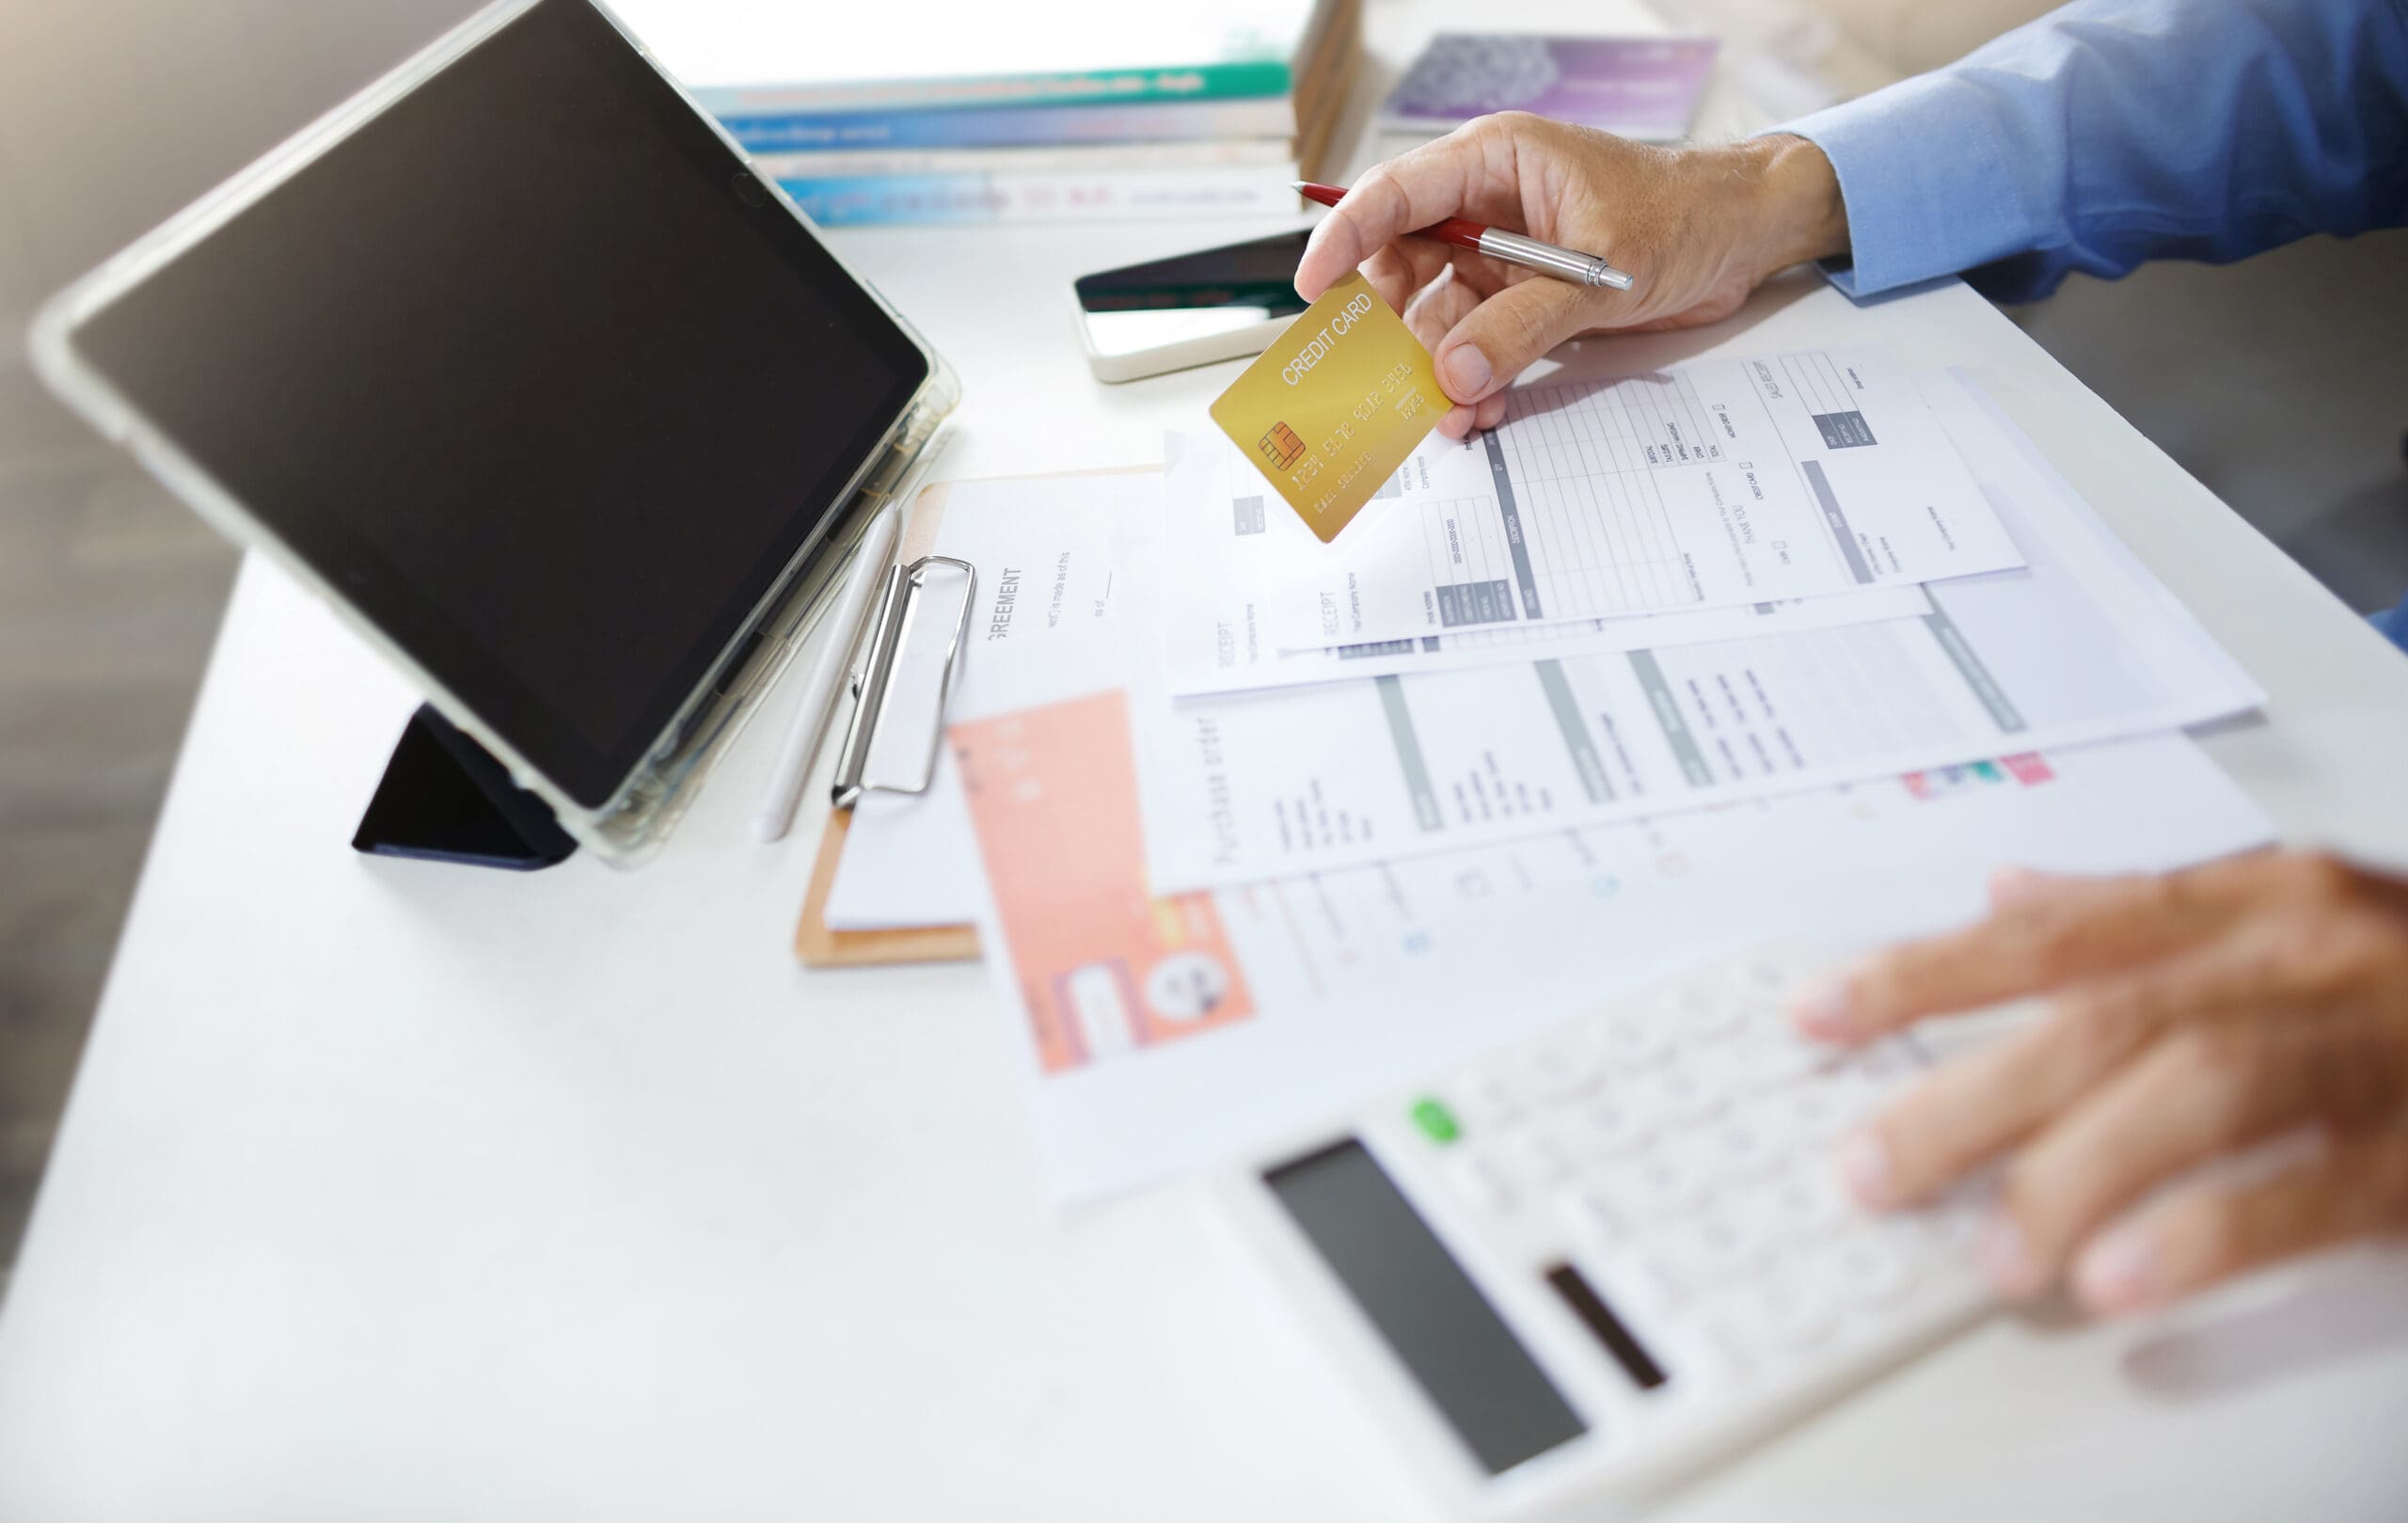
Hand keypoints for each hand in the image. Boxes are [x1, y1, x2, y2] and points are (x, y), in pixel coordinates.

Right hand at [1293, 114, 1849, 439]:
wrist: (1742, 241)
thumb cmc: (1684, 217)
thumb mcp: (1601, 272)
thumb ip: (1521, 325)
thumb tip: (1452, 371)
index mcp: (1496, 162)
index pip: (1395, 194)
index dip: (1345, 238)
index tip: (1313, 286)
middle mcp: (1486, 206)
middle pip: (1401, 266)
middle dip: (1394, 329)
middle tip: (1387, 380)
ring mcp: (1500, 256)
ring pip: (1436, 317)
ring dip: (1436, 369)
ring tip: (1450, 412)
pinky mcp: (1520, 300)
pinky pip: (1473, 344)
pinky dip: (1471, 379)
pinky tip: (1479, 408)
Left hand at [1788, 850, 2407, 1314]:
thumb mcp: (2302, 911)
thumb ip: (2153, 905)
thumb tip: (2008, 889)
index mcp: (2260, 899)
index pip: (2057, 931)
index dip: (1929, 971)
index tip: (1820, 1013)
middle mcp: (2310, 952)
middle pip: (2103, 1014)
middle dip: (1969, 1089)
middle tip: (1869, 1166)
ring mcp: (2382, 1042)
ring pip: (2196, 1084)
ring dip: (2073, 1169)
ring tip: (1990, 1251)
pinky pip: (2318, 1186)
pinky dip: (2209, 1232)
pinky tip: (2123, 1281)